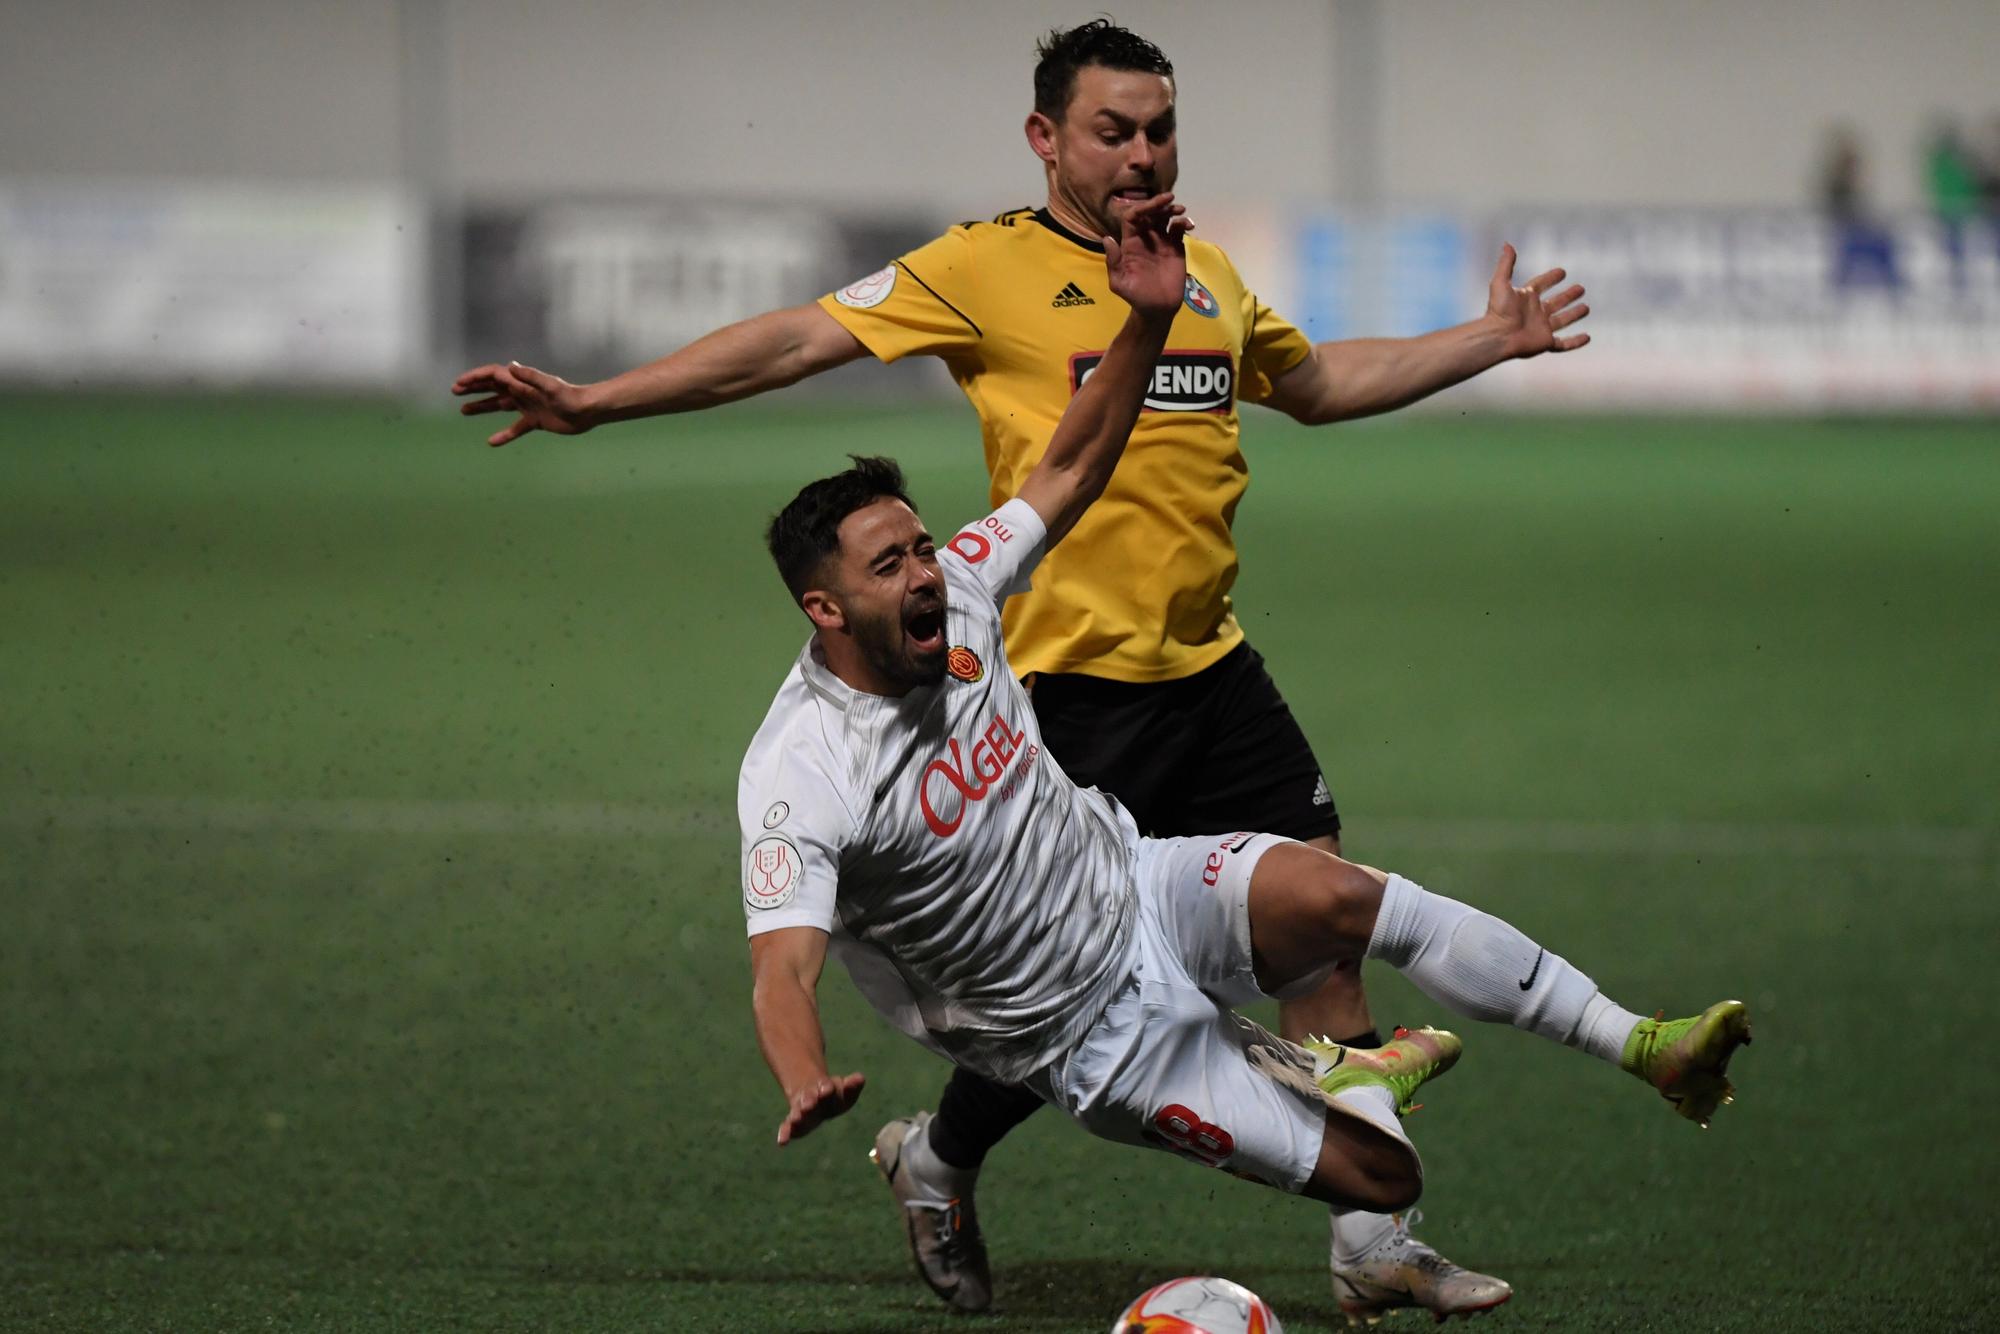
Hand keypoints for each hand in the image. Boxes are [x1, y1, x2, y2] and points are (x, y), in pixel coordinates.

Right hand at [450, 361, 595, 446]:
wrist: (588, 412)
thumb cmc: (571, 397)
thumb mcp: (550, 386)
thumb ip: (530, 377)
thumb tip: (510, 367)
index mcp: (523, 382)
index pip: (494, 375)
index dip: (476, 377)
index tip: (460, 384)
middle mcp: (522, 391)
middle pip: (493, 388)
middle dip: (474, 388)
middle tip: (455, 392)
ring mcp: (528, 406)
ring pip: (499, 405)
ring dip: (482, 406)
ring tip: (464, 411)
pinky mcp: (535, 420)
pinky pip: (515, 428)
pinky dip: (504, 434)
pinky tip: (492, 442)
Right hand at [775, 1071, 864, 1144]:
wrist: (813, 1094)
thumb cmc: (834, 1094)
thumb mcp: (845, 1089)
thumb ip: (853, 1085)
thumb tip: (860, 1078)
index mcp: (825, 1087)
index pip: (827, 1086)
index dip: (827, 1088)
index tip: (827, 1089)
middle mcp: (811, 1097)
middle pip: (809, 1098)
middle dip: (809, 1100)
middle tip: (809, 1105)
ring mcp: (801, 1109)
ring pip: (798, 1111)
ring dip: (798, 1115)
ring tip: (796, 1119)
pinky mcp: (793, 1122)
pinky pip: (787, 1127)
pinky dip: (785, 1133)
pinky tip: (782, 1142)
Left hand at [1103, 193, 1192, 319]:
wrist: (1157, 308)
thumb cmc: (1135, 296)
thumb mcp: (1119, 282)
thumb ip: (1113, 262)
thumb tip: (1107, 239)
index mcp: (1130, 243)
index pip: (1133, 217)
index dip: (1142, 208)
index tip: (1153, 204)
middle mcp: (1145, 238)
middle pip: (1150, 214)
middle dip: (1159, 204)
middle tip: (1170, 199)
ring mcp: (1161, 242)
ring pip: (1165, 219)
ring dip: (1172, 210)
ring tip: (1180, 210)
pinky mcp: (1175, 248)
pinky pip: (1178, 230)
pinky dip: (1183, 223)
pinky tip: (1188, 225)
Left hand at [1484, 244, 1589, 358]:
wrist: (1497, 336)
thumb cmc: (1498, 311)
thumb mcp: (1500, 283)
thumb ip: (1506, 264)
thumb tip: (1507, 244)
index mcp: (1526, 299)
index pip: (1541, 285)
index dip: (1551, 278)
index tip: (1562, 272)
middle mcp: (1535, 313)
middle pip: (1555, 303)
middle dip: (1567, 296)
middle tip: (1580, 288)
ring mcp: (1541, 328)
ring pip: (1561, 321)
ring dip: (1573, 314)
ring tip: (1586, 308)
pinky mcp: (1545, 343)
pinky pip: (1563, 344)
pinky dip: (1575, 342)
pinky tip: (1588, 337)